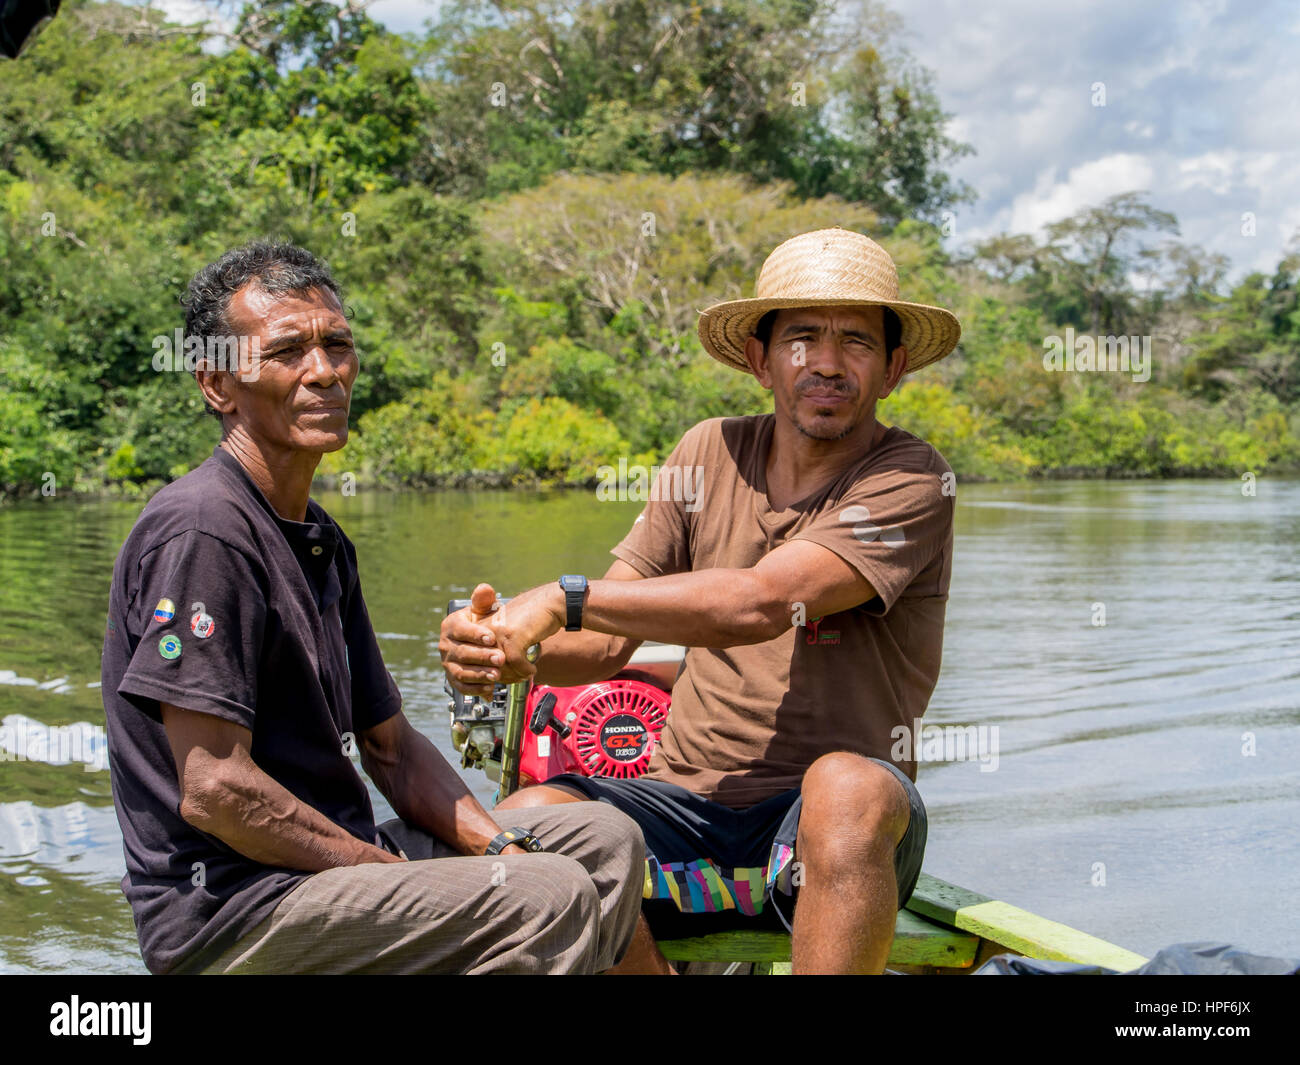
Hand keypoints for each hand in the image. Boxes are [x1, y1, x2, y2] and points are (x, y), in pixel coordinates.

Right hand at [438, 583, 506, 697]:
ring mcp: (448, 664)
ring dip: (479, 674)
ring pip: (461, 671)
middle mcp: (446, 645)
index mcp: (451, 626)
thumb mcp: (482, 610)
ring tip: (496, 675)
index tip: (491, 638)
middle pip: (462, 653)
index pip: (460, 629)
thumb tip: (485, 589)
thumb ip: (483, 600)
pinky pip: (462, 687)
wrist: (478, 642)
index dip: (475, 634)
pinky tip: (490, 688)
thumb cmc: (481, 623)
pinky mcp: (453, 679)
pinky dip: (475, 689)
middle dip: (482, 656)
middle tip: (500, 658)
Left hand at [483, 582, 565, 681]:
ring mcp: (498, 631)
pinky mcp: (513, 635)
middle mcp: (484, 628)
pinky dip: (525, 670)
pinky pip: (516, 661)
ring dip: (516, 675)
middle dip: (504, 677)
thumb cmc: (530, 619)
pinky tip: (531, 669)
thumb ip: (497, 652)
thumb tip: (494, 678)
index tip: (502, 679)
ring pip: (501, 666)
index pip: (477, 660)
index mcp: (479, 628)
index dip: (488, 674)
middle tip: (517, 678)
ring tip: (525, 674)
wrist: (549, 603)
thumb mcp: (507, 634)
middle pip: (487, 665)